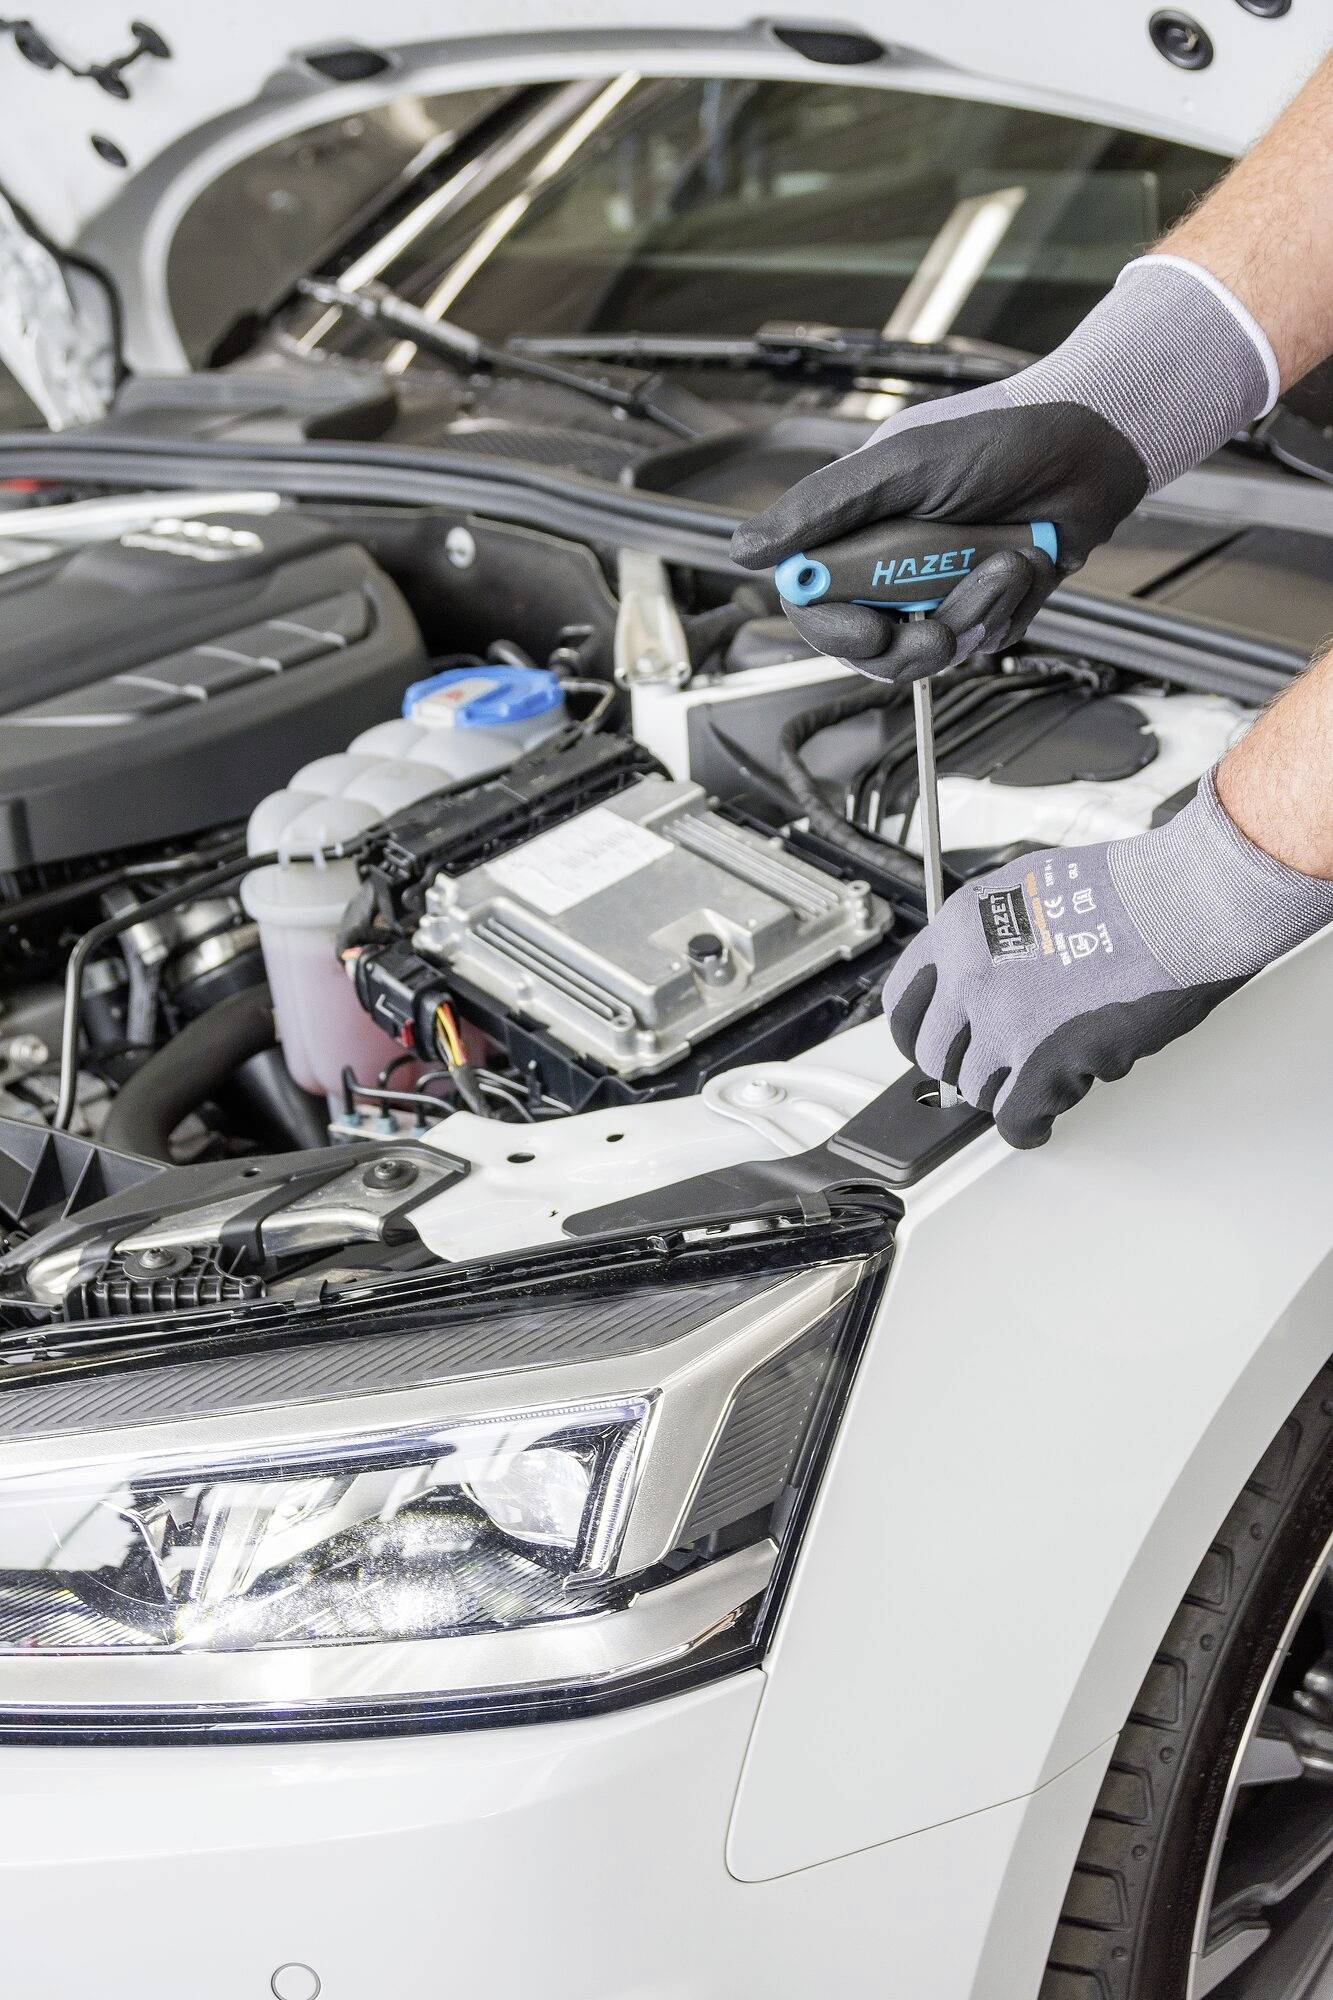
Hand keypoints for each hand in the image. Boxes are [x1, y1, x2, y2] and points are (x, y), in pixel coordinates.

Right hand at [731, 259, 1274, 685]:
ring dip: (971, 616)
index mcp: (855, 531)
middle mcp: (890, 567)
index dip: (834, 630)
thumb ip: (823, 508)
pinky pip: (981, 643)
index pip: (814, 605)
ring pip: (928, 651)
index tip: (868, 630)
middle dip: (911, 643)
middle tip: (942, 622)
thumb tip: (745, 549)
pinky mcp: (985, 609)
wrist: (1092, 450)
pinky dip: (1005, 612)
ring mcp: (938, 591)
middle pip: (868, 648)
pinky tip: (1021, 568)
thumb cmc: (1000, 439)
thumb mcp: (900, 466)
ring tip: (1003, 564)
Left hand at [883, 772, 1332, 1147]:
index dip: (921, 1030)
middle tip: (993, 1064)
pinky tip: (1044, 1116)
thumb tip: (975, 971)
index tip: (937, 1041)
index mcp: (958, 929)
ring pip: (977, 1090)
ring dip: (1007, 1089)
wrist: (1177, 903)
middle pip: (934, 1056)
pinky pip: (1017, 1118)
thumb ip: (988, 935)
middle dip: (964, 1064)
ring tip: (1043, 1071)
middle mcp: (970, 977)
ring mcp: (1005, 1022)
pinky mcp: (1046, 1061)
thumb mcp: (1025, 889)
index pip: (902, 1001)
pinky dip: (1030, 1124)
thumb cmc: (1126, 890)